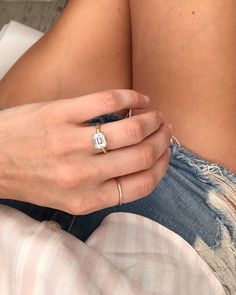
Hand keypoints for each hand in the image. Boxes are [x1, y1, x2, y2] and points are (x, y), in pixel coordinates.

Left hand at [0, 89, 171, 213]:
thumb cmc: (29, 179)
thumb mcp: (66, 198)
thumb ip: (102, 189)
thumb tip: (137, 168)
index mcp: (86, 199)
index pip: (142, 184)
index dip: (162, 166)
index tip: (165, 153)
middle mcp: (83, 175)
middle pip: (142, 155)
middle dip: (162, 140)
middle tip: (165, 129)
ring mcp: (71, 143)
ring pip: (131, 128)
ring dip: (152, 118)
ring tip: (156, 114)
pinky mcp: (60, 115)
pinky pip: (107, 101)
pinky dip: (130, 96)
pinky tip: (138, 98)